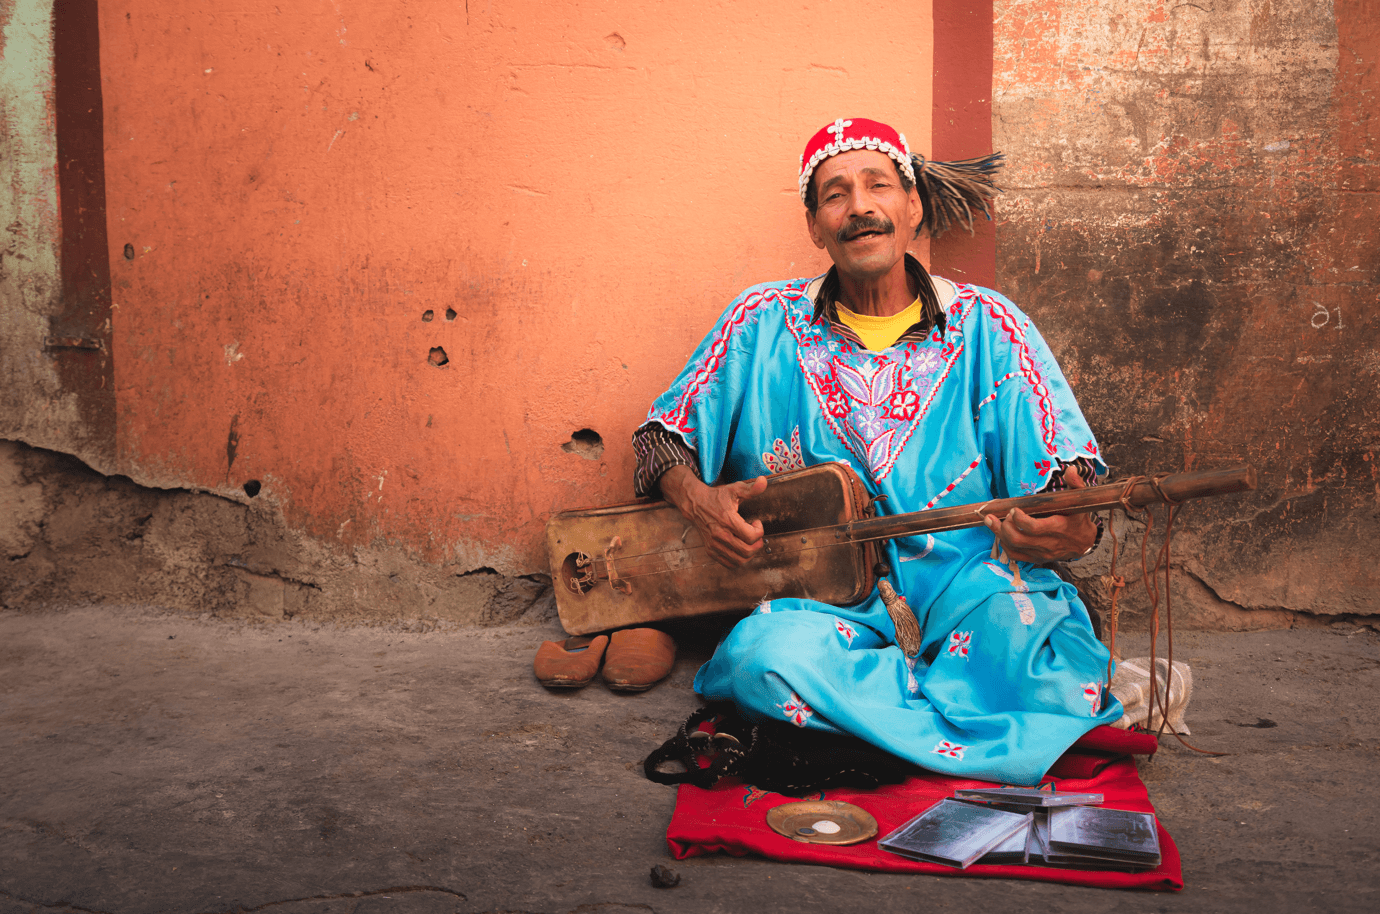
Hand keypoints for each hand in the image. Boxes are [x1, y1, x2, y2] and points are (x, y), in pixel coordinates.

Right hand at [659, 466, 767, 567]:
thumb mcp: (735, 490)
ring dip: (749, 553)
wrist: (694, 503)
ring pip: (739, 561)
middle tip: (755, 534)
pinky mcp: (711, 550)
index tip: (756, 522)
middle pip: (747, 551)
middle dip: (757, 544)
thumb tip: (764, 481)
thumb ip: (751, 488)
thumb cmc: (716, 497)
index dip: (760, 531)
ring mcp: (714, 545)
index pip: (751, 536)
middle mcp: (720, 535)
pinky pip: (729, 564)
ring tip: (748, 542)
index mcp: (727, 520)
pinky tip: (740, 548)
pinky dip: (738, 560)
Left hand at [983, 465, 1097, 562]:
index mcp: (1058, 528)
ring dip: (999, 534)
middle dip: (1004, 526)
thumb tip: (1071, 469)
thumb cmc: (1078, 519)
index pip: (1033, 528)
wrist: (1083, 543)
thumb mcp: (1080, 501)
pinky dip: (1004, 544)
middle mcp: (1049, 544)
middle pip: (1019, 539)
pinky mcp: (1036, 559)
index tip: (1014, 509)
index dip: (1019, 519)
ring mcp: (1041, 553)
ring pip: (1014, 548)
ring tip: (992, 521)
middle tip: (1003, 515)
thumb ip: (1076, 484)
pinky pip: (1015, 556)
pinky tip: (1000, 533)